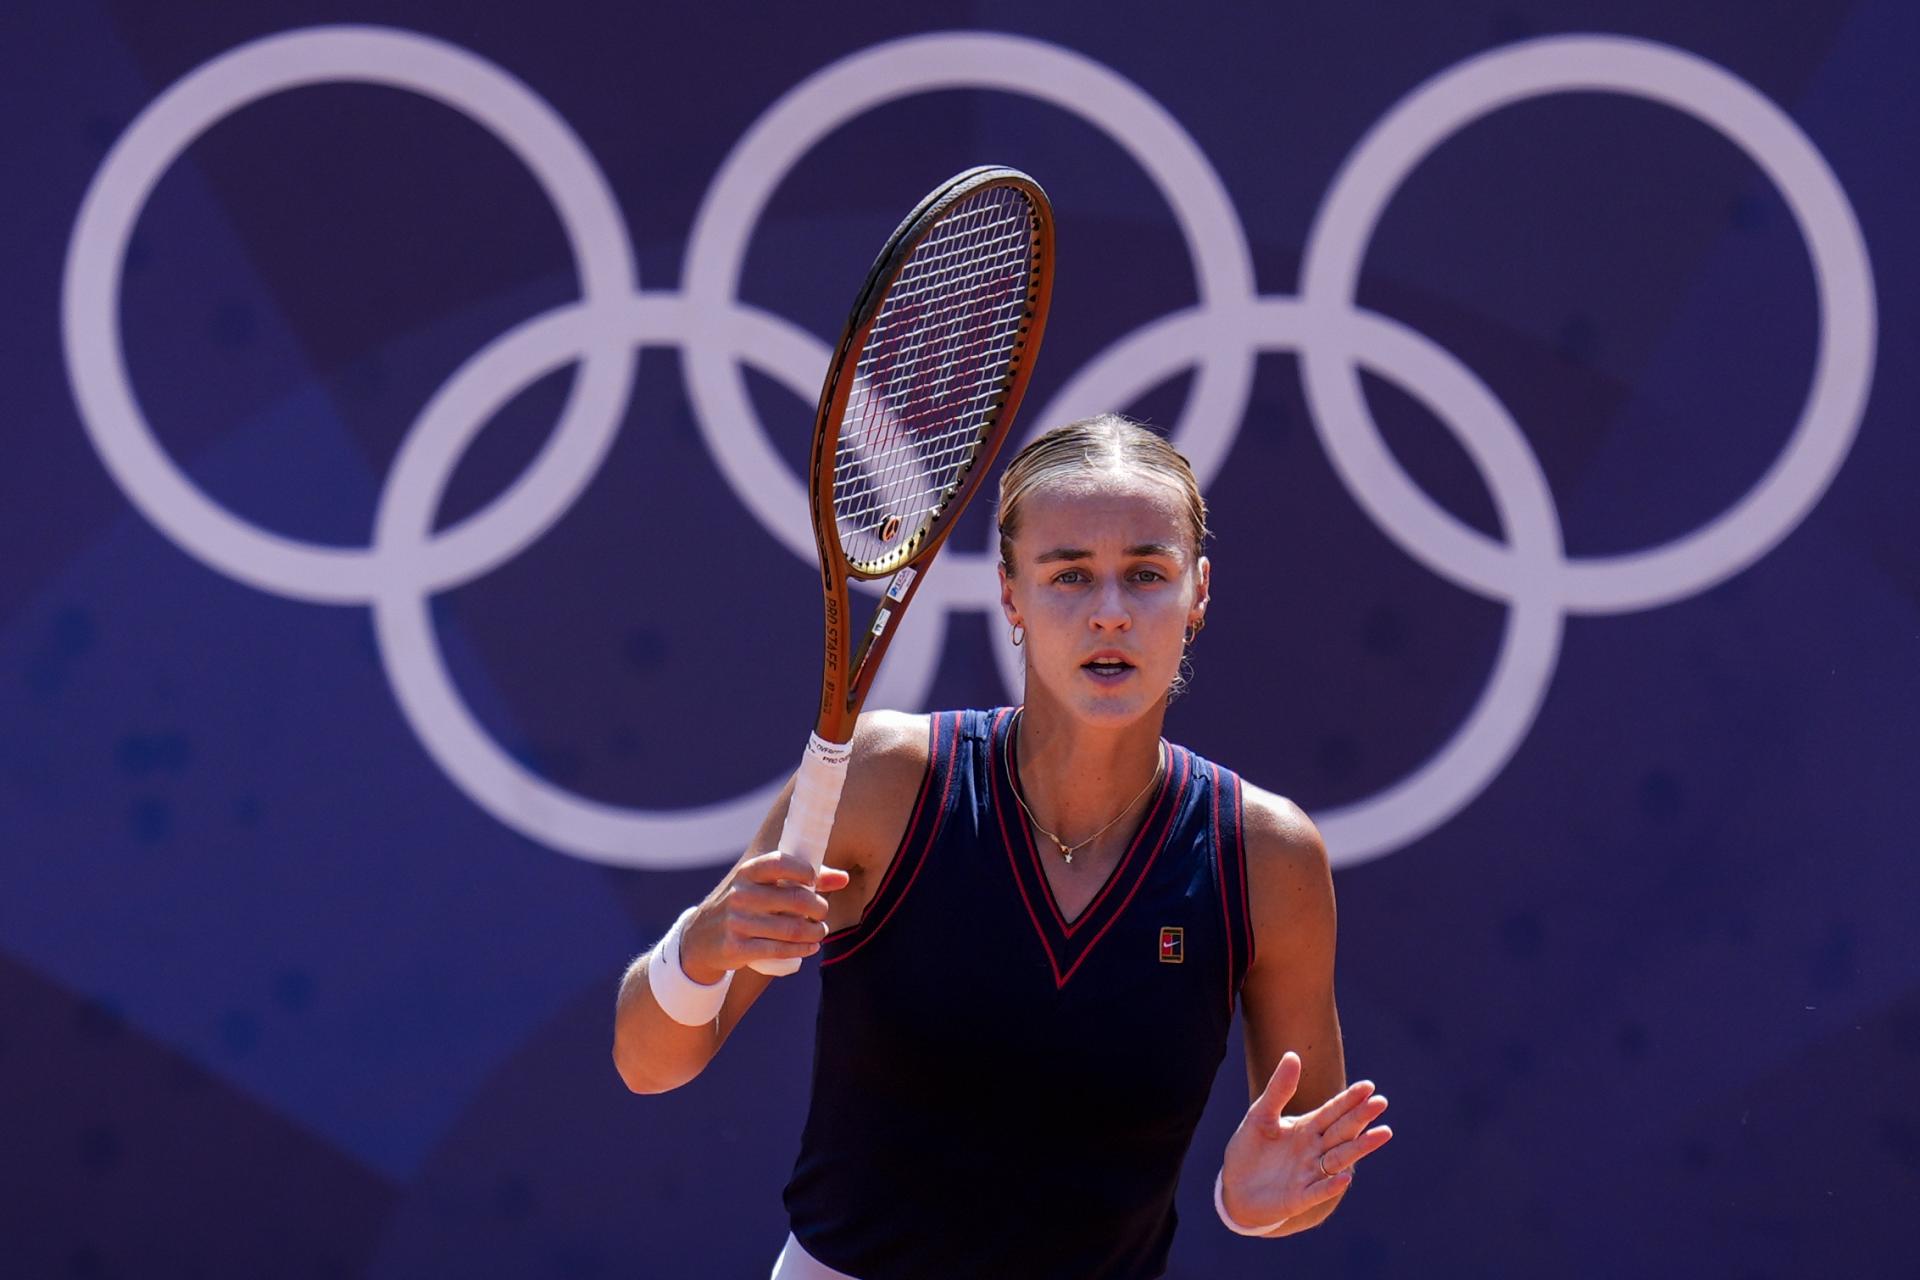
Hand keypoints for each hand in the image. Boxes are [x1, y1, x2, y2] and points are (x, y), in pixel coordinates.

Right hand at [679, 851, 850, 982]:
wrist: (700, 939)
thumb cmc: (744, 906)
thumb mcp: (764, 887)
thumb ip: (803, 879)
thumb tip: (844, 878)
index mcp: (748, 873)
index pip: (781, 862)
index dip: (805, 871)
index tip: (814, 882)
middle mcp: (740, 894)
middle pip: (795, 899)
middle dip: (818, 908)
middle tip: (822, 913)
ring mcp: (737, 922)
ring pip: (791, 928)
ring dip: (815, 932)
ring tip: (820, 931)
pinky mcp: (737, 948)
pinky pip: (779, 950)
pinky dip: (802, 949)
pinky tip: (811, 947)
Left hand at [1220, 1051, 1391, 1229]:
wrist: (1235, 1188)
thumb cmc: (1250, 1150)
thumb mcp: (1260, 1114)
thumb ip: (1278, 1089)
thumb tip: (1293, 1055)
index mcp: (1306, 1128)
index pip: (1332, 1111)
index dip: (1349, 1099)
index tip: (1368, 1086)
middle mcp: (1314, 1150)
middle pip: (1342, 1131)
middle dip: (1360, 1117)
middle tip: (1381, 1102)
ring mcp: (1309, 1174)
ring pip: (1339, 1158)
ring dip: (1359, 1147)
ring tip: (1383, 1133)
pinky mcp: (1298, 1197)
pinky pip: (1317, 1191)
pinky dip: (1330, 1185)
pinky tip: (1344, 1177)